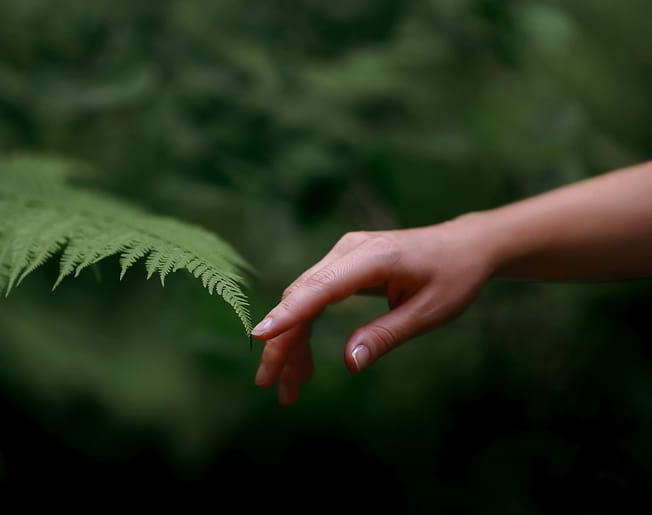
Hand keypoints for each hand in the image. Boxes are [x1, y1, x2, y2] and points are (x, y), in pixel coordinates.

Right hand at [251, 220, 493, 405]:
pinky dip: (305, 328)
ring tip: (289, 385)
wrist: (464, 245)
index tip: (260, 336)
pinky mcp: (343, 264)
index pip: (321, 286)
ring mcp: (343, 254)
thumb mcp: (429, 312)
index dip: (289, 313)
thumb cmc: (453, 277)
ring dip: (291, 341)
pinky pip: (314, 297)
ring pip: (302, 299)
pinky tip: (305, 361)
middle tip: (270, 384)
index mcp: (375, 257)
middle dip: (282, 342)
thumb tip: (349, 363)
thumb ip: (386, 335)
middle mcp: (350, 250)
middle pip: (301, 296)